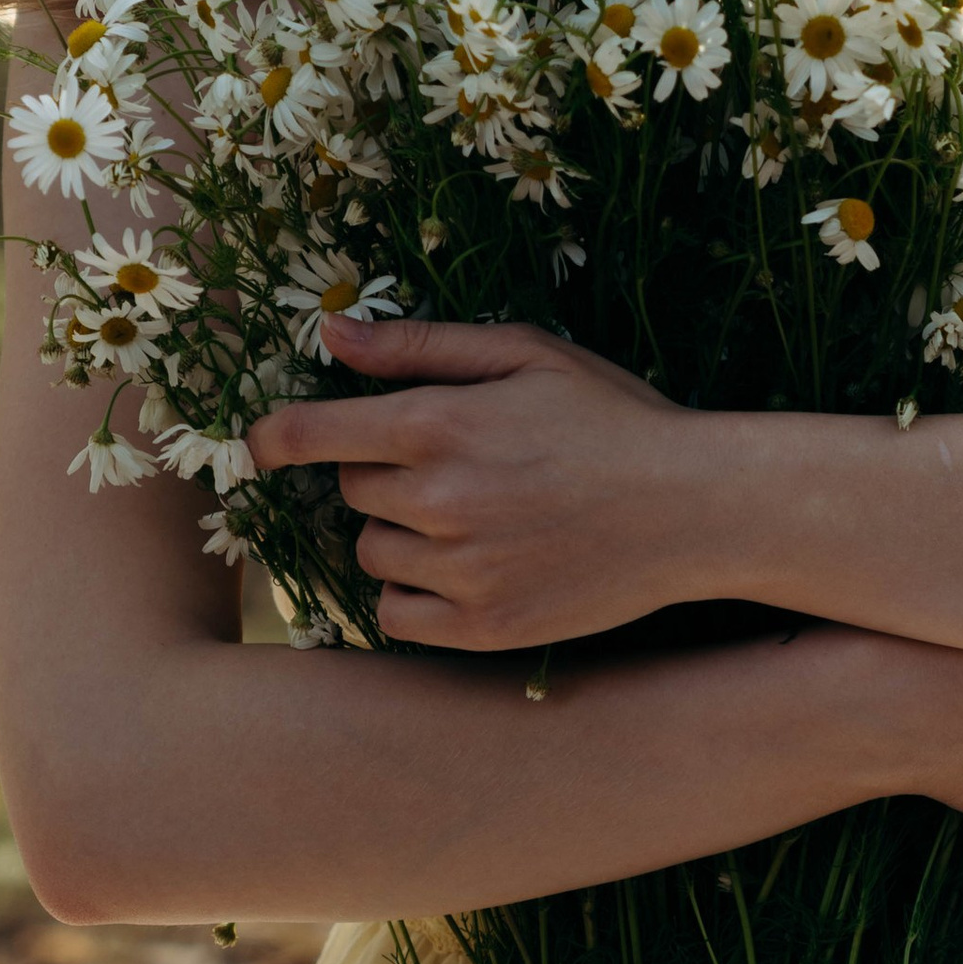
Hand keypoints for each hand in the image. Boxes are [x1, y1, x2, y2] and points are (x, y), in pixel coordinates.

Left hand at [247, 315, 704, 648]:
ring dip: (399, 535)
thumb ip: (421, 345)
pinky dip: (415, 594)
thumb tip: (331, 334)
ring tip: (471, 518)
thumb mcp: (526, 354)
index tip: (265, 444)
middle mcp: (437, 501)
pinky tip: (466, 568)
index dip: (272, 437)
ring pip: (370, 553)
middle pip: (348, 492)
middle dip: (381, 475)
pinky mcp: (483, 629)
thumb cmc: (614, 418)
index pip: (305, 435)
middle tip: (450, 465)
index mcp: (437, 424)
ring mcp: (459, 572)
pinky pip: (396, 615)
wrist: (697, 507)